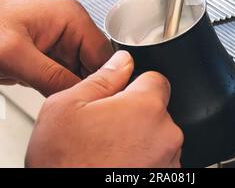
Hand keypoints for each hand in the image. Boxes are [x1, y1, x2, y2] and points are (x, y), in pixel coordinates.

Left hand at [0, 0, 112, 95]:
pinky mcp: (51, 56)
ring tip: (57, 95)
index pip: (104, 53)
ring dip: (73, 87)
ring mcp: (61, 43)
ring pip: (82, 73)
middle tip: (75, 102)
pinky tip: (52, 93)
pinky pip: (67, 76)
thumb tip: (79, 95)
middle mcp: (70, 28)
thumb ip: (51, 75)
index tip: (95, 99)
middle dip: (86, 84)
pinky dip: (62, 88)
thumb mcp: (15, 53)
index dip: (103, 78)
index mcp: (71, 17)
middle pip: (95, 65)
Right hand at [26, 51, 183, 167]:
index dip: (134, 85)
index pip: (156, 79)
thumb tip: (121, 62)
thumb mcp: (66, 107)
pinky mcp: (167, 181)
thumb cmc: (63, 165)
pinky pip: (157, 161)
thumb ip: (102, 78)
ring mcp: (169, 163)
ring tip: (108, 151)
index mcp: (146, 107)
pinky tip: (116, 166)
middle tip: (105, 128)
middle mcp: (166, 135)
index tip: (121, 96)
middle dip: (135, 113)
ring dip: (139, 139)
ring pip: (156, 136)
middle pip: (156, 109)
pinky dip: (141, 161)